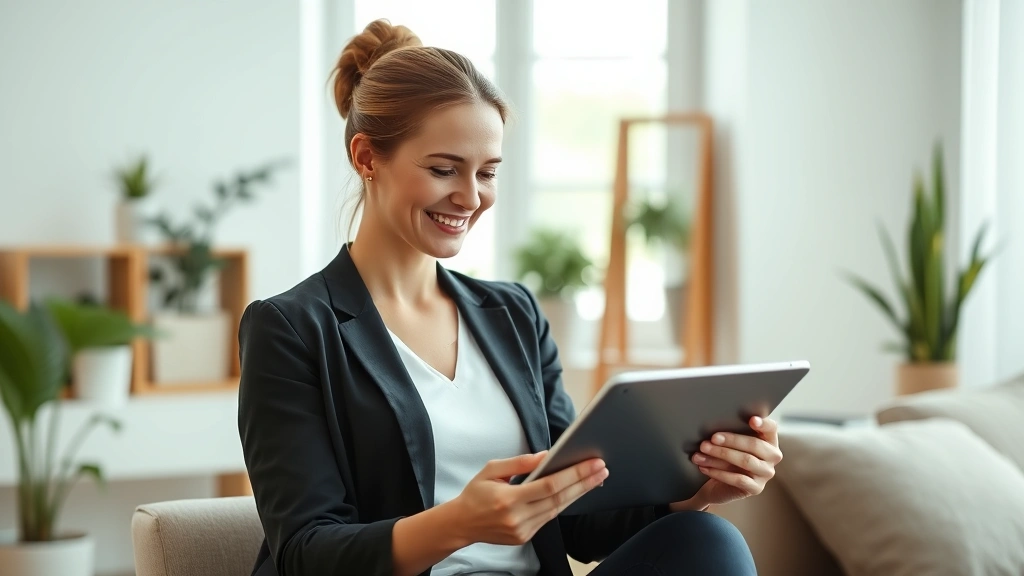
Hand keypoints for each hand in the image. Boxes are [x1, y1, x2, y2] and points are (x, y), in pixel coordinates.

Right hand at [449, 452, 607, 545]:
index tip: (592, 463)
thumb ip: (520, 462)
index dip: (574, 474)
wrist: (461, 524)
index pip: (549, 485)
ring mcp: (523, 530)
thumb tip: (547, 455)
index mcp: (508, 499)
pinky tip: (576, 491)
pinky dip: (564, 503)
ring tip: (596, 478)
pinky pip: (549, 517)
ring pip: (558, 509)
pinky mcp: (525, 537)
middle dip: (584, 482)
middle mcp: (518, 518)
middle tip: (602, 468)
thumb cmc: (475, 493)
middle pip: (559, 499)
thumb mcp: (492, 469)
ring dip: (579, 493)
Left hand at [671, 416, 782, 511]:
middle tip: (712, 438)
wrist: (718, 485)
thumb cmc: (725, 458)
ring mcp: (766, 474)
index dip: (763, 424)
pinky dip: (719, 472)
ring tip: (702, 450)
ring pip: (745, 461)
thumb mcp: (729, 444)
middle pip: (754, 444)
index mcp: (769, 440)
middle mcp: (772, 457)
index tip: (752, 420)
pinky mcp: (756, 488)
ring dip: (721, 454)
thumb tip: (716, 426)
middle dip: (731, 440)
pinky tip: (704, 467)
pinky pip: (738, 479)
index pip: (771, 428)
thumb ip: (730, 432)